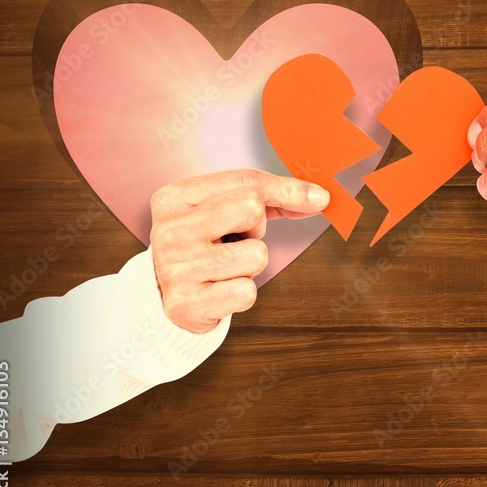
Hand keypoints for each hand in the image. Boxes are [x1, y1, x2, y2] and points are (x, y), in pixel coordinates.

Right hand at [149, 169, 329, 332]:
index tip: (317, 198)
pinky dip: (242, 293)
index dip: (287, 190)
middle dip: (257, 227)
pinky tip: (219, 289)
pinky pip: (247, 292)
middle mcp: (169, 231)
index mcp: (174, 198)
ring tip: (225, 266)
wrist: (167, 297)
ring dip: (251, 264)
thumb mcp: (225, 211)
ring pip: (256, 255)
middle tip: (237, 240)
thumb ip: (271, 198)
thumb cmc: (205, 245)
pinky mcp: (187, 305)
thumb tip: (319, 197)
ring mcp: (175, 269)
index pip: (246, 182)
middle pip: (250, 208)